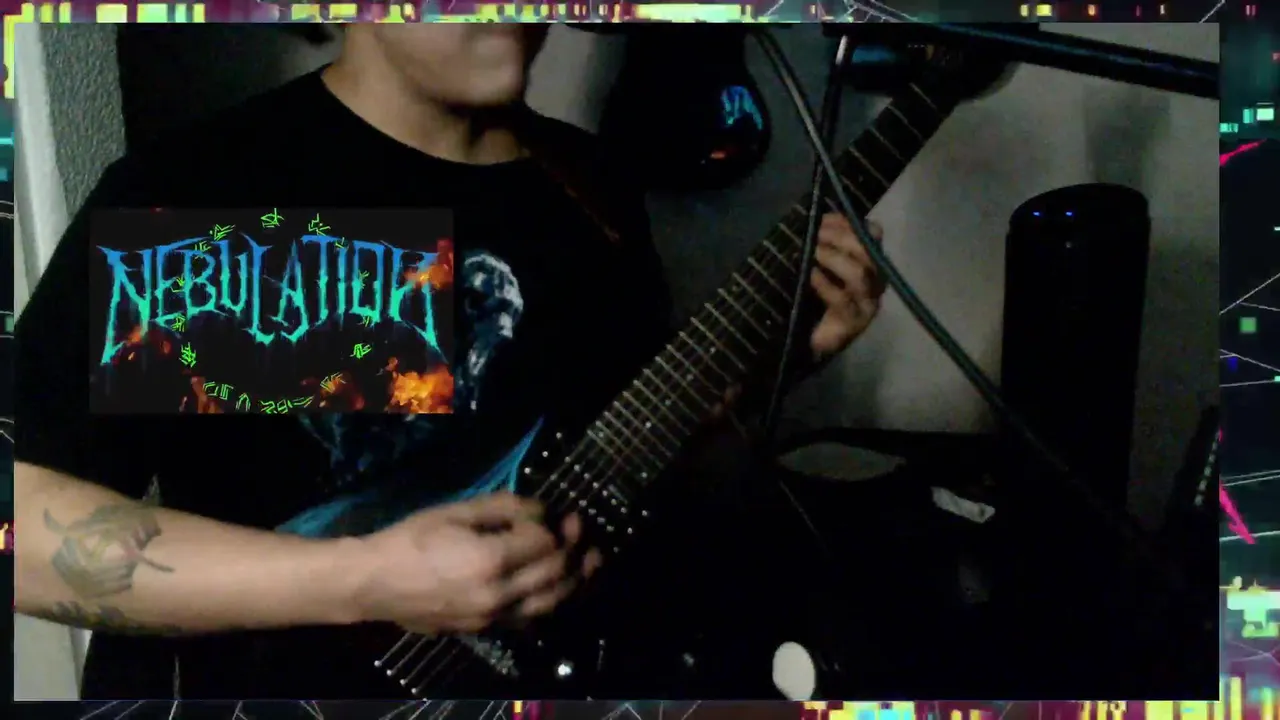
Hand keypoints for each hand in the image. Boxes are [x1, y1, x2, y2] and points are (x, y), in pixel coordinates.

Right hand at [350, 493, 600, 633]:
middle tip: (583, 529)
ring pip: (551, 602)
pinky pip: (532, 618)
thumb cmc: (411, 539)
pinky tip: (564, 589)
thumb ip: (504, 508)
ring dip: (578, 581)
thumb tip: (541, 509)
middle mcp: (499, 593)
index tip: (562, 510)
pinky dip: (554, 603)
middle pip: (554, 572)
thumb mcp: (457, 511)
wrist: (374, 583)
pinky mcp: (487, 629)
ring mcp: (494, 616)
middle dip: (574, 549)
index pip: (544, 542)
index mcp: (490, 560)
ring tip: (593, 562)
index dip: (557, 524)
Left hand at [809, 214, 886, 361]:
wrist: (812, 341)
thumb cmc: (816, 298)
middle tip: (815, 235)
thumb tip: (814, 221)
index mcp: (870, 263)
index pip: (873, 234)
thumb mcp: (819, 266)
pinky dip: (825, 284)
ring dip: (834, 259)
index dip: (850, 222)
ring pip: (859, 274)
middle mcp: (875, 281)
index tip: (824, 219)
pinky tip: (811, 276)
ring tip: (814, 253)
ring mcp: (866, 303)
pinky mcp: (853, 322)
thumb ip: (823, 245)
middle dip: (841, 238)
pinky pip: (842, 299)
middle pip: (868, 252)